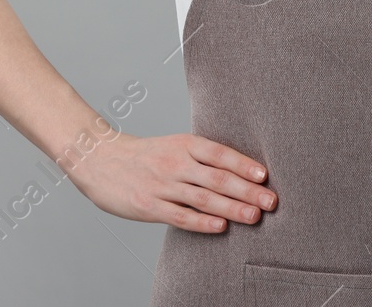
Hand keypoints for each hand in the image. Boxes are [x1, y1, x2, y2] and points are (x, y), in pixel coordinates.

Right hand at [65, 131, 276, 232]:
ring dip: (231, 208)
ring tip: (254, 216)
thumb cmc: (145, 155)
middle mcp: (176, 163)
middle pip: (218, 177)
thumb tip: (241, 169)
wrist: (100, 159)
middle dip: (247, 191)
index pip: (220, 154)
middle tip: (271, 202)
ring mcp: (162, 185)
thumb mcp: (175, 145)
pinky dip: (203, 222)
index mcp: (185, 144)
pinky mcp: (149, 206)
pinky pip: (180, 216)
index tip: (265, 177)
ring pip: (203, 198)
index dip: (244, 165)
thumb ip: (202, 156)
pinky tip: (221, 228)